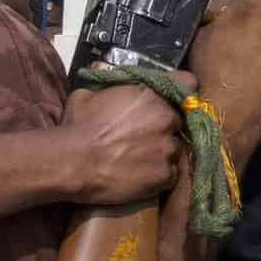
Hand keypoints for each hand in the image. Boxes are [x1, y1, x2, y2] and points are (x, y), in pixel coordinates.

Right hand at [62, 84, 186, 207]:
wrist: (72, 163)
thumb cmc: (77, 127)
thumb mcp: (90, 95)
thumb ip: (112, 91)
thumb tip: (110, 93)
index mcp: (151, 95)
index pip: (188, 84)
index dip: (181, 93)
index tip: (173, 102)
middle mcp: (166, 119)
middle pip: (179, 122)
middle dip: (165, 128)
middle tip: (145, 137)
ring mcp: (167, 148)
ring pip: (176, 149)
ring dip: (162, 153)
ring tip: (140, 160)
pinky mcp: (164, 175)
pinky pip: (172, 174)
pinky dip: (160, 176)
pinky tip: (142, 176)